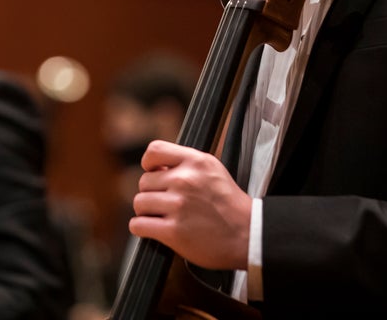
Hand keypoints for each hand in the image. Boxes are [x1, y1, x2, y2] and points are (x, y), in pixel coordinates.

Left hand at [128, 140, 250, 270]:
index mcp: (196, 162)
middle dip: (151, 193)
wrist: (247, 235)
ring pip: (139, 203)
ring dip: (146, 212)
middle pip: (144, 181)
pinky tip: (154, 229)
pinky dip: (142, 228)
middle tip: (165, 203)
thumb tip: (156, 168)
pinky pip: (139, 225)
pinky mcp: (173, 231)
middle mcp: (185, 180)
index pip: (154, 151)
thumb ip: (187, 165)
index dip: (148, 164)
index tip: (153, 173)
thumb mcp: (213, 171)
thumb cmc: (229, 205)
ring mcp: (178, 206)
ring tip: (161, 216)